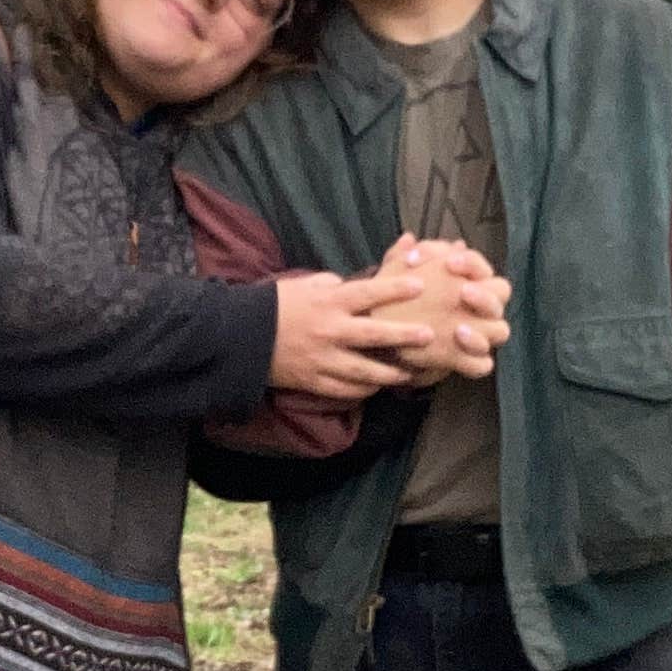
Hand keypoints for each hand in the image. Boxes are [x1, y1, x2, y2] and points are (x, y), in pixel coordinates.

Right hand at [269, 269, 447, 400]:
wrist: (242, 336)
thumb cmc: (276, 305)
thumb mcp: (305, 284)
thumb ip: (335, 283)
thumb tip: (357, 280)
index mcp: (328, 302)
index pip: (367, 293)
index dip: (394, 289)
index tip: (419, 286)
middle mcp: (330, 331)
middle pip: (374, 335)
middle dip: (404, 336)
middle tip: (429, 336)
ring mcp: (323, 359)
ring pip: (365, 371)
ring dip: (390, 374)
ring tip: (410, 373)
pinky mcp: (314, 380)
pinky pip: (345, 390)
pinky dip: (364, 390)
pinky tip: (377, 387)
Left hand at [359, 234, 510, 384]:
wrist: (388, 339)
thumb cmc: (398, 301)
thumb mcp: (394, 278)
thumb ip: (399, 258)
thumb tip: (408, 239)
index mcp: (468, 281)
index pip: (480, 267)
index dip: (470, 263)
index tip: (449, 263)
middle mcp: (479, 307)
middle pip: (500, 296)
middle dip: (484, 295)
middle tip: (463, 292)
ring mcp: (478, 334)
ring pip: (499, 330)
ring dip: (483, 329)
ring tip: (458, 330)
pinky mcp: (468, 360)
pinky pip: (483, 363)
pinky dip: (475, 356)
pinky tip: (458, 350)